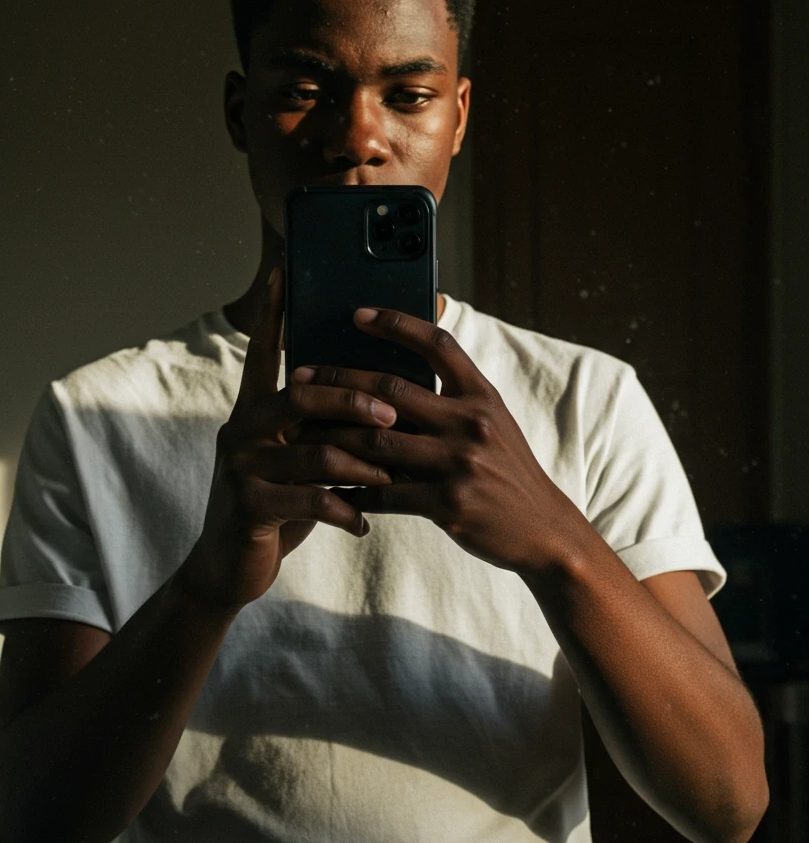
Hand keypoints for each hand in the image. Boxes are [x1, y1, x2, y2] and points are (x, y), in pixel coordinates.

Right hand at [174, 267, 400, 611]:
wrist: (228, 567)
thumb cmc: (277, 504)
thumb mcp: (297, 458)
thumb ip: (321, 426)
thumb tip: (379, 392)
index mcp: (254, 409)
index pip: (264, 350)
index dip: (273, 311)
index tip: (284, 269)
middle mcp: (241, 428)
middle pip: (302, 393)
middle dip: (354, 399)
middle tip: (393, 413)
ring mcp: (240, 466)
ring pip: (316, 451)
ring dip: (364, 465)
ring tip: (390, 479)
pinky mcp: (248, 505)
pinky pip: (312, 500)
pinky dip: (347, 510)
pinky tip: (363, 522)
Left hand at [289, 306, 587, 575]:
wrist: (542, 529)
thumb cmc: (506, 470)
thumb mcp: (492, 421)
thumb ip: (454, 395)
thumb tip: (398, 372)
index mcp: (481, 395)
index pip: (437, 343)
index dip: (396, 324)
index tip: (357, 314)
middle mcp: (471, 422)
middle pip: (390, 390)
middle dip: (338, 381)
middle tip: (299, 377)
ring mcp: (459, 464)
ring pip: (376, 442)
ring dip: (332, 436)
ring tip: (300, 431)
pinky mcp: (448, 505)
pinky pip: (384, 493)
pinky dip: (352, 489)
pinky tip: (328, 486)